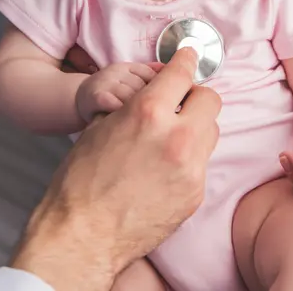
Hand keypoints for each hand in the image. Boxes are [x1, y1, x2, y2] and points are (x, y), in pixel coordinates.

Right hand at [10, 48, 221, 290]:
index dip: (185, 61)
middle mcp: (177, 137)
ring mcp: (191, 168)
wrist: (83, 235)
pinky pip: (202, 163)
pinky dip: (189, 159)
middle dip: (195, 97)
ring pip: (211, 131)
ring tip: (170, 139)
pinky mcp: (195, 194)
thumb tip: (154, 91)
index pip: (182, 72)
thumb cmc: (81, 181)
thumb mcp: (100, 126)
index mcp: (148, 112)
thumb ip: (134, 105)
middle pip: (209, 99)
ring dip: (195, 127)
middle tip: (179, 104)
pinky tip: (166, 168)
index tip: (188, 57)